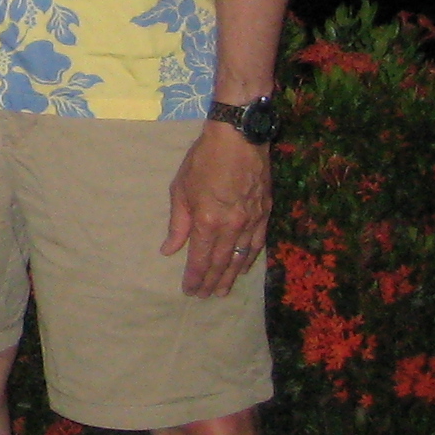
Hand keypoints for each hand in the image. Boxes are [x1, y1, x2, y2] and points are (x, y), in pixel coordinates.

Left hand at [162, 122, 272, 296]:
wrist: (239, 138)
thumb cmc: (203, 159)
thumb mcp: (181, 189)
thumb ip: (177, 223)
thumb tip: (169, 250)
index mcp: (208, 221)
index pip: (200, 259)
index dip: (194, 277)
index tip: (189, 290)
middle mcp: (232, 227)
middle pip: (221, 263)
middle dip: (211, 282)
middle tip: (204, 297)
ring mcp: (252, 222)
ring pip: (241, 258)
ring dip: (231, 276)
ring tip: (222, 290)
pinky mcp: (265, 214)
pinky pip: (257, 245)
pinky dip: (249, 260)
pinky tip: (243, 268)